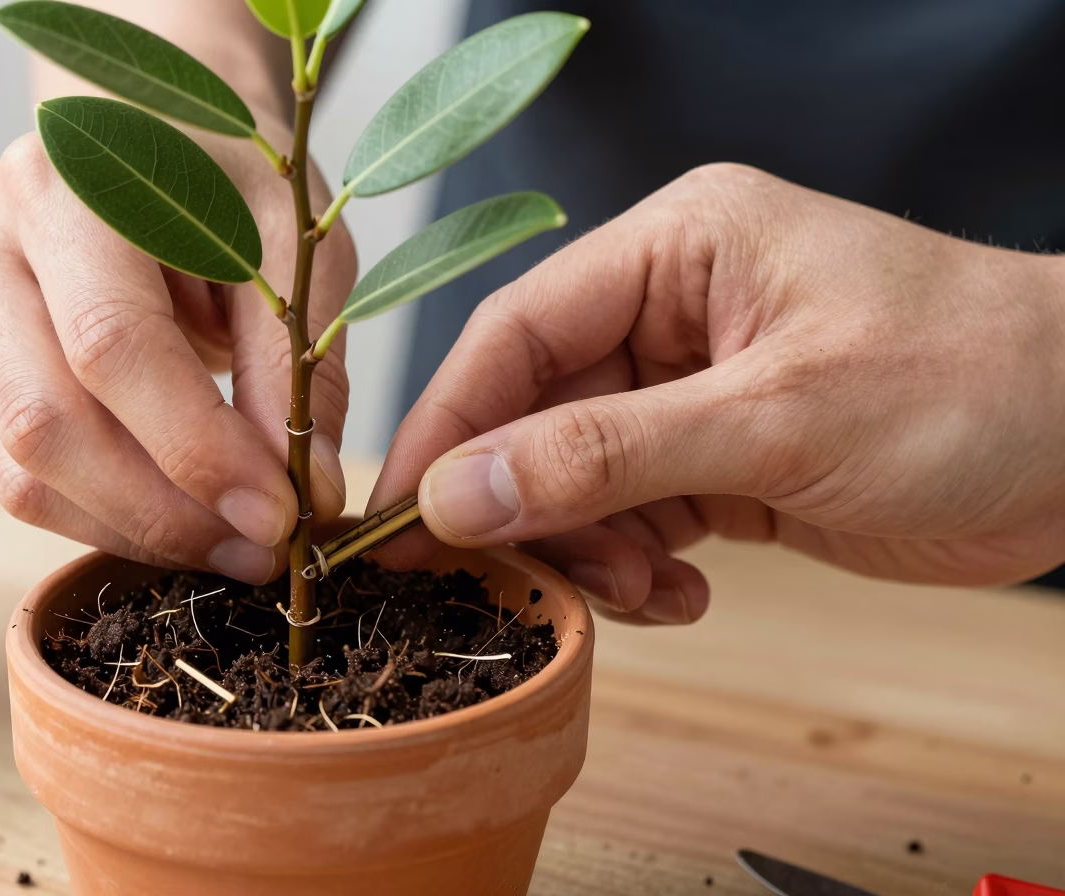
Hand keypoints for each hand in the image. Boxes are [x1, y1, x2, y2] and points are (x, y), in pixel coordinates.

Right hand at [0, 119, 354, 583]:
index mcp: (63, 184)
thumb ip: (296, 364)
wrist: (139, 135)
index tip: (281, 513)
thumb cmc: (223, 179)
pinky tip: (174, 518)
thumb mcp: (288, 244)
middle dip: (164, 511)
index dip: (196, 448)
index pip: (112, 344)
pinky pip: (15, 478)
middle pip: (45, 420)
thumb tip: (304, 495)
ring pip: (19, 468)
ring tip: (227, 544)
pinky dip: (100, 517)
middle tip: (260, 550)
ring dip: (131, 530)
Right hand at [372, 163, 1064, 622]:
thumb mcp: (775, 418)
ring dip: (594, 549)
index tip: (400, 515)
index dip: (449, 426)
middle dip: (532, 507)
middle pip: (537, 415)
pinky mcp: (725, 459)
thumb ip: (605, 455)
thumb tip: (460, 494)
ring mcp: (697, 389)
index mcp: (674, 249)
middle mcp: (672, 311)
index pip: (516, 334)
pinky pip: (636, 517)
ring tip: (646, 586)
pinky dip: (641, 566)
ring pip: (580, 479)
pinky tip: (685, 592)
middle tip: (520, 581)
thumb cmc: (970, 382)